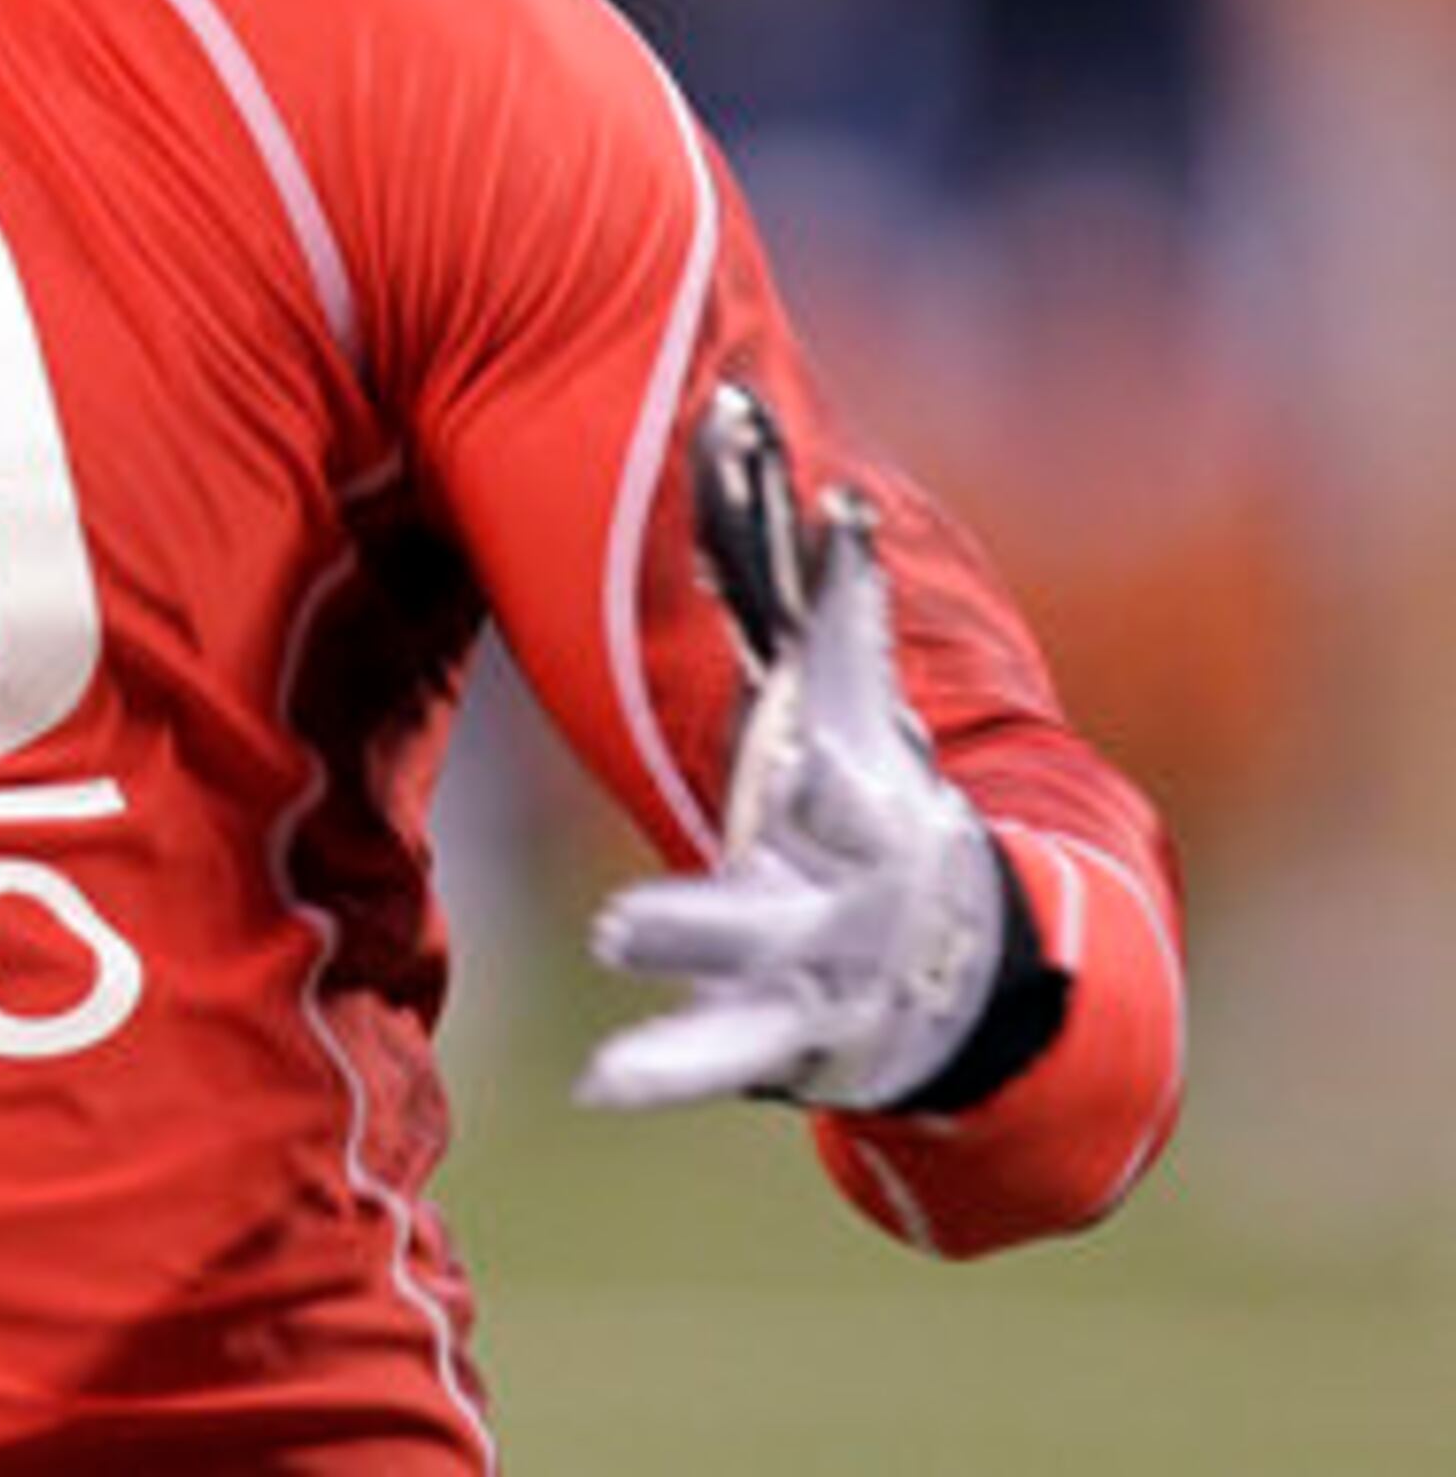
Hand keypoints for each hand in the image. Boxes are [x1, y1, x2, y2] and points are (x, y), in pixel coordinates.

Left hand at [577, 382, 1043, 1114]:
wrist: (970, 972)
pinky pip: (719, 1055)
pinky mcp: (786, 1033)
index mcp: (855, 779)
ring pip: (749, 943)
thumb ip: (836, 614)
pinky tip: (597, 1082)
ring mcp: (819, 952)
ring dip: (686, 934)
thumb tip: (835, 486)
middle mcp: (846, 864)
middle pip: (813, 811)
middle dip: (783, 778)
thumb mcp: (858, 719)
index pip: (831, 683)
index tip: (786, 510)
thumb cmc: (888, 816)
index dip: (807, 592)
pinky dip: (664, 1068)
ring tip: (612, 929)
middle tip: (705, 740)